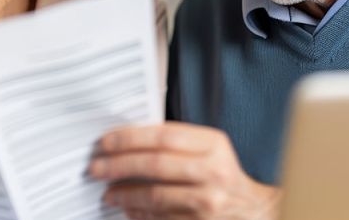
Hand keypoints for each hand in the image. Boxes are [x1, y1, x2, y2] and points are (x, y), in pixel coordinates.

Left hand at [89, 121, 281, 219]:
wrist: (253, 209)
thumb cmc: (221, 172)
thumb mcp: (207, 148)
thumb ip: (174, 141)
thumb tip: (125, 141)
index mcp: (213, 144)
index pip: (163, 137)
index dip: (129, 139)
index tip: (105, 142)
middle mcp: (214, 171)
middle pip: (155, 165)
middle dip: (119, 166)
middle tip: (95, 167)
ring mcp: (209, 201)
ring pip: (155, 196)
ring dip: (124, 194)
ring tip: (107, 193)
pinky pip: (161, 218)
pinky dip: (139, 213)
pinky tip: (127, 208)